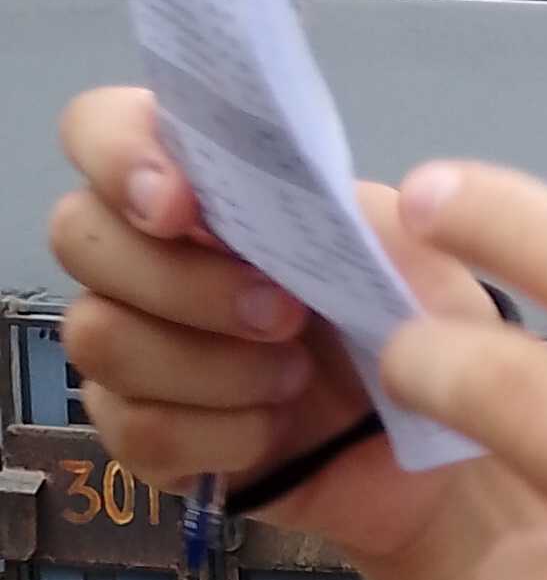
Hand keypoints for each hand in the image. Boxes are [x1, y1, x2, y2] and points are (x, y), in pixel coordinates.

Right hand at [48, 84, 530, 565]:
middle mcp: (148, 258)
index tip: (180, 204)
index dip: (118, 153)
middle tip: (285, 314)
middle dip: (183, 280)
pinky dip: (219, 433)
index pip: (100, 128)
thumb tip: (304, 190)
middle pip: (78, 237)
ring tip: (293, 376)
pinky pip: (138, 431)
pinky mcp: (147, 433)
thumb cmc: (413, 329)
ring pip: (100, 337)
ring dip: (209, 364)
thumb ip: (353, 208)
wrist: (435, 450)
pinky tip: (272, 429)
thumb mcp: (415, 257)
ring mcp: (136, 348)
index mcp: (204, 189)